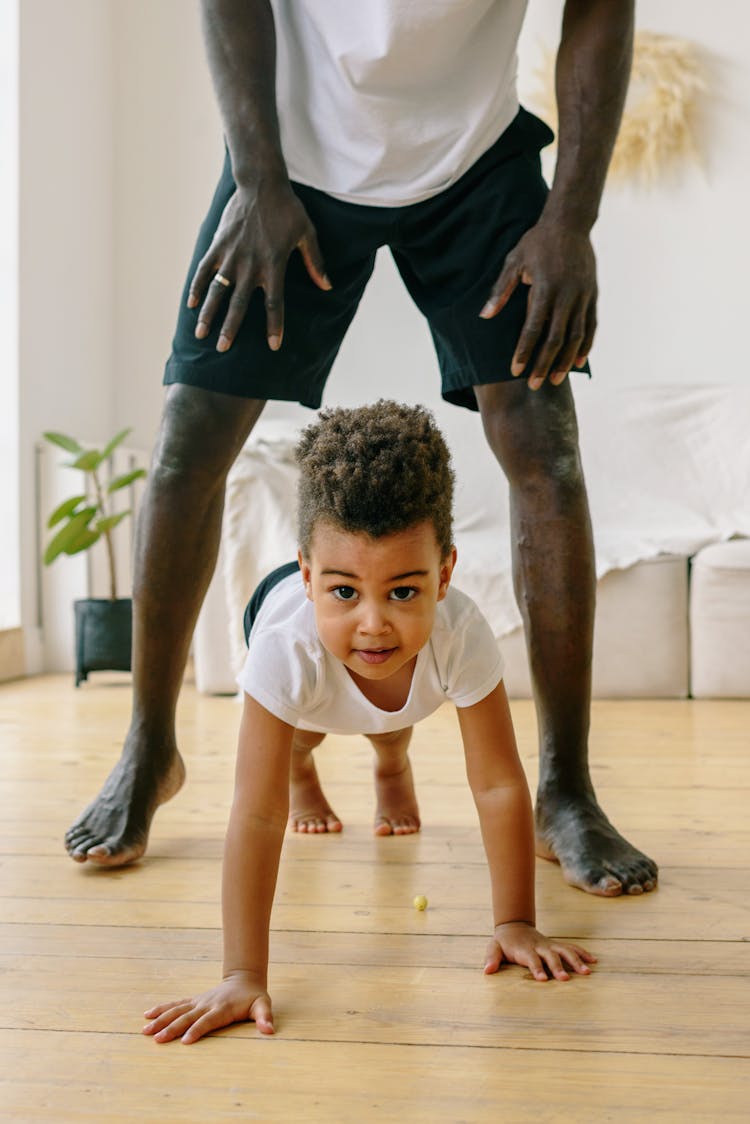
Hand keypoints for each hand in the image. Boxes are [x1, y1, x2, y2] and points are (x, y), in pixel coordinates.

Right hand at [142, 970, 273, 1043]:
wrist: (244, 979)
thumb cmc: (253, 997)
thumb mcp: (263, 1005)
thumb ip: (265, 1017)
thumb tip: (269, 1030)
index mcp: (222, 1008)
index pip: (208, 1021)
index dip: (197, 1030)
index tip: (185, 1041)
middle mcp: (207, 1004)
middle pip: (187, 1017)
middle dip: (172, 1028)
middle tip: (157, 1039)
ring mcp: (198, 1002)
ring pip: (177, 1010)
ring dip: (161, 1020)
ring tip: (145, 1030)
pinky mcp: (193, 1001)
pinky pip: (175, 1005)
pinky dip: (161, 1009)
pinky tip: (147, 1016)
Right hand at [188, 178, 330, 352]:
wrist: (261, 183)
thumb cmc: (288, 209)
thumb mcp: (307, 234)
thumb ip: (316, 262)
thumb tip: (328, 287)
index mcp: (274, 265)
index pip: (274, 304)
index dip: (274, 326)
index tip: (273, 346)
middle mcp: (251, 265)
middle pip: (239, 304)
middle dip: (230, 328)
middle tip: (223, 349)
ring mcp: (231, 256)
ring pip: (217, 291)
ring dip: (208, 314)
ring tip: (201, 334)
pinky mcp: (218, 245)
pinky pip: (204, 270)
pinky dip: (197, 287)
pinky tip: (191, 305)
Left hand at [480, 219, 596, 390]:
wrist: (570, 223)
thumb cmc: (536, 243)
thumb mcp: (514, 261)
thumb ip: (500, 290)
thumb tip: (484, 316)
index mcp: (545, 288)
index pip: (533, 328)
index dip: (524, 352)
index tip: (515, 370)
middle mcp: (567, 295)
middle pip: (555, 339)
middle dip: (544, 364)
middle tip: (534, 385)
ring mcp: (583, 296)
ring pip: (575, 337)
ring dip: (564, 361)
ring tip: (555, 381)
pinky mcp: (593, 296)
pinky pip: (590, 326)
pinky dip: (585, 346)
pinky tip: (577, 362)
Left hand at [484, 921, 595, 980]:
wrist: (515, 926)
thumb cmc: (504, 942)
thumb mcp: (494, 948)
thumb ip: (491, 958)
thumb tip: (487, 971)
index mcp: (525, 950)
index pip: (531, 960)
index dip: (537, 969)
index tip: (543, 979)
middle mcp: (539, 947)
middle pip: (551, 956)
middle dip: (558, 967)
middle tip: (565, 979)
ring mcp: (550, 945)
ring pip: (565, 951)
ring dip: (576, 960)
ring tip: (587, 972)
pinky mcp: (556, 946)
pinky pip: (571, 948)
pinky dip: (582, 953)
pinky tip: (593, 961)